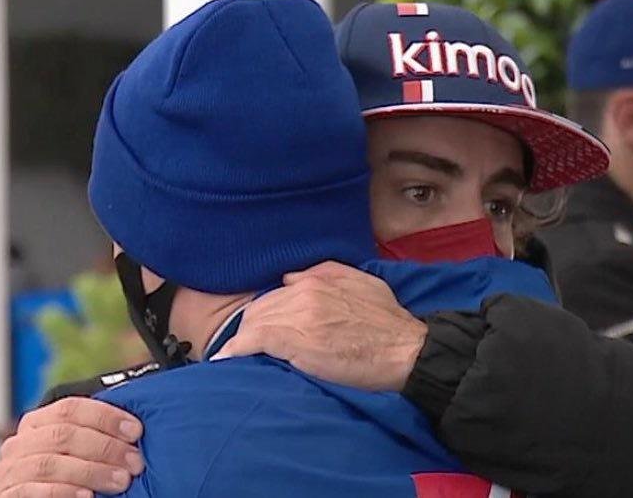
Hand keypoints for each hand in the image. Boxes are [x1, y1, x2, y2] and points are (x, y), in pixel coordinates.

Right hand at [0, 397, 143, 497]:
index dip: (105, 416)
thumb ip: (94, 438)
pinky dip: (63, 492)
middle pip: (63, 434)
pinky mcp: (6, 496)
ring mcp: (9, 470)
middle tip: (134, 462)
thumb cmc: (66, 480)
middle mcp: (19, 443)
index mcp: (37, 423)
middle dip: (105, 447)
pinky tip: (88, 496)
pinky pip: (33, 490)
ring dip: (92, 472)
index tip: (135, 430)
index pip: (70, 407)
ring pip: (51, 463)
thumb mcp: (78, 454)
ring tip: (121, 481)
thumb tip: (134, 428)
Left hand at [213, 261, 426, 390]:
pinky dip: (237, 349)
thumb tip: (291, 277)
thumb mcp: (361, 283)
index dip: (265, 312)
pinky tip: (226, 359)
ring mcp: (298, 318)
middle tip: (244, 344)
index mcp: (316, 280)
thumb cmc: (389, 323)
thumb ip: (325, 274)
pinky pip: (255, 341)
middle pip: (260, 308)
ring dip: (242, 339)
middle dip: (250, 326)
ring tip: (233, 354)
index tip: (258, 326)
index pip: (275, 293)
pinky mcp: (296, 343)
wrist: (406, 351)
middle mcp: (303, 294)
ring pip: (254, 323)